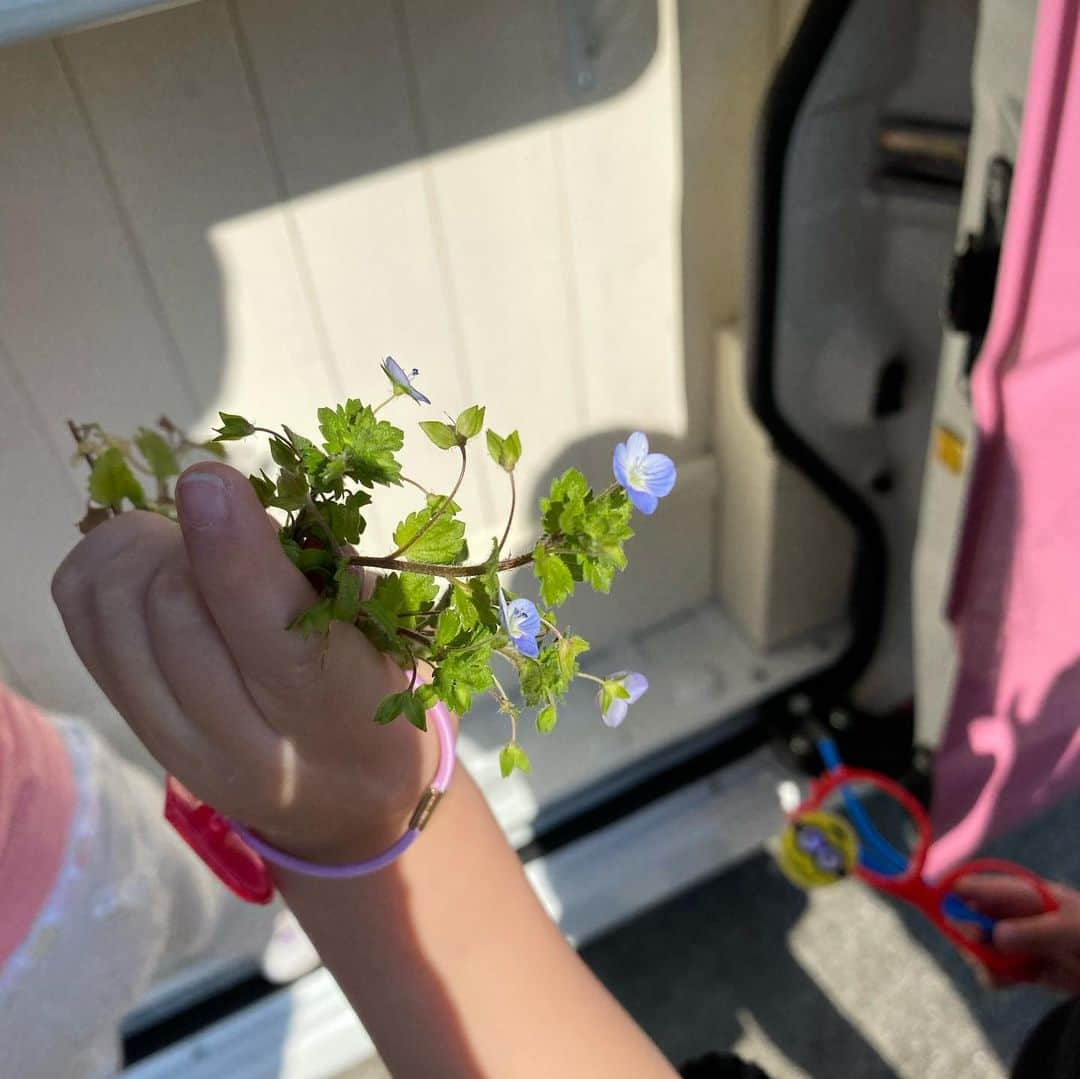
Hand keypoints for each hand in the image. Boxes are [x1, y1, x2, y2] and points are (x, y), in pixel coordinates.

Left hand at [52, 462, 443, 863]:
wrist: (338, 802)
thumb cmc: (375, 702)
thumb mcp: (387, 640)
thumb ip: (327, 576)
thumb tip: (230, 503)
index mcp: (328, 710)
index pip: (266, 626)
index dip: (229, 545)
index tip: (211, 476)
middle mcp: (238, 738)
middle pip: (174, 602)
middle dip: (197, 537)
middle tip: (237, 531)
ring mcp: (169, 735)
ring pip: (114, 604)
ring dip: (147, 548)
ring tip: (191, 550)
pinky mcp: (128, 717)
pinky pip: (81, 612)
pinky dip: (105, 562)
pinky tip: (149, 564)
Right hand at [953, 875, 1079, 991]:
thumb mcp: (1074, 930)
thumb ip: (1037, 931)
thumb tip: (995, 935)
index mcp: (1018, 892)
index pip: (971, 885)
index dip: (951, 898)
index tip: (952, 921)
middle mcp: (1008, 913)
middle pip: (964, 918)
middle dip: (967, 938)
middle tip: (983, 955)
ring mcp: (1012, 939)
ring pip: (974, 946)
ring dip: (982, 961)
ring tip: (1007, 973)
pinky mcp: (1019, 964)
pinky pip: (991, 969)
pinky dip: (996, 977)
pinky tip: (1016, 981)